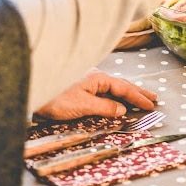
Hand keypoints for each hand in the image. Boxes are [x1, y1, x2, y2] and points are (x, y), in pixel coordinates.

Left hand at [33, 69, 157, 120]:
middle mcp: (93, 76)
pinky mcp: (78, 86)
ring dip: (126, 92)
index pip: (123, 87)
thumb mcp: (83, 105)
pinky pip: (103, 89)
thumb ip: (104, 107)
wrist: (32, 88)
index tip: (151, 104)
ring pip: (111, 86)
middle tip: (153, 97)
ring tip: (138, 98)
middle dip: (137, 91)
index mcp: (98, 78)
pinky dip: (114, 94)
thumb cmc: (56, 97)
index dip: (138, 97)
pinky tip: (113, 97)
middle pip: (120, 84)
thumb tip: (122, 109)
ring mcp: (85, 80)